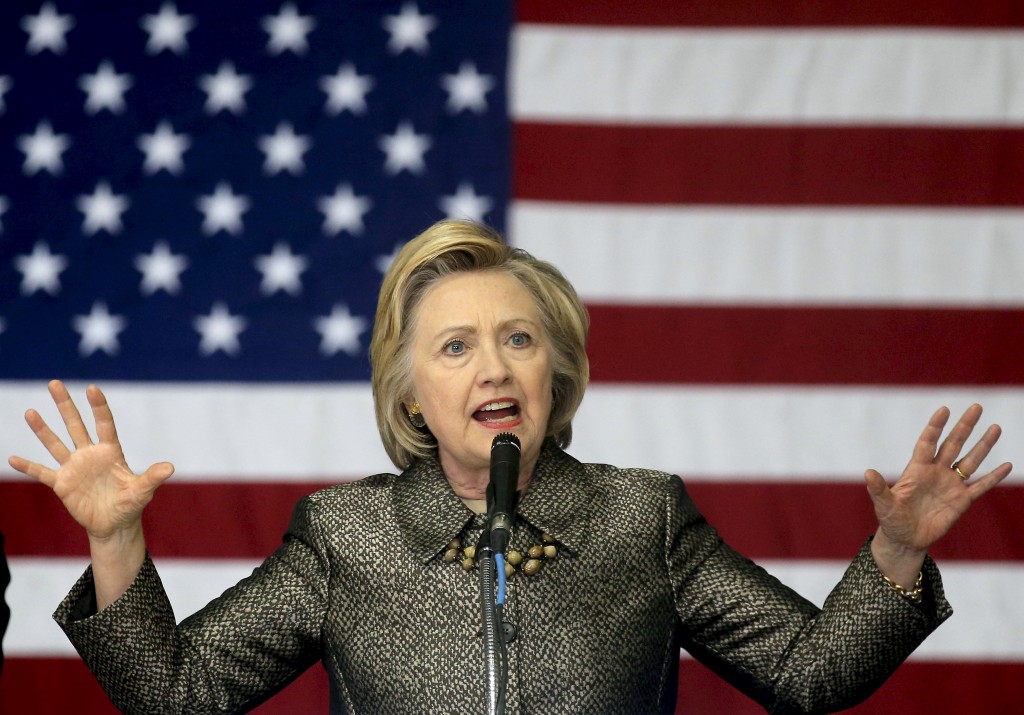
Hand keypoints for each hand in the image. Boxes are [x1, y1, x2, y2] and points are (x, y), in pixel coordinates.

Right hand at [8, 380, 173, 541]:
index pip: (104, 424)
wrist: (114, 524)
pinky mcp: (62, 484)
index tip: (92, 388)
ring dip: (43, 429)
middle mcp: (90, 455)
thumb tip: (170, 467)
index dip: (98, 407)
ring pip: (56, 444)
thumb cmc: (130, 504)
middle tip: (55, 383)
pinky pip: (42, 473)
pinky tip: (13, 458)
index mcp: (110, 452)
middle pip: (75, 425)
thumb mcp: (142, 491)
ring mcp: (74, 468)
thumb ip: (152, 478)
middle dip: (65, 405)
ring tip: (30, 412)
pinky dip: (28, 467)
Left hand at [866, 404, 1011, 562]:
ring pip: (970, 461)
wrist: (905, 539)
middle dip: (964, 427)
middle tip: (976, 407)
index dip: (935, 427)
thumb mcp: (884, 504)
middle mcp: (936, 472)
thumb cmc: (891, 520)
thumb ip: (878, 489)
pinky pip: (980, 486)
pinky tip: (1007, 465)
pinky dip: (994, 477)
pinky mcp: (961, 501)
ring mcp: (950, 485)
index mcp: (917, 470)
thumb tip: (868, 472)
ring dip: (983, 445)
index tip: (944, 409)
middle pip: (953, 444)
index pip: (927, 443)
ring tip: (995, 427)